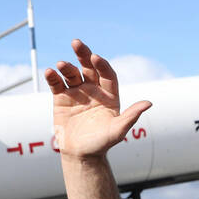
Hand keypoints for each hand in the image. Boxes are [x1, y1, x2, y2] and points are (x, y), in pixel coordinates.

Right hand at [45, 39, 151, 159]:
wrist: (81, 154)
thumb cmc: (101, 144)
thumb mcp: (117, 131)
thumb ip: (131, 116)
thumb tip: (149, 103)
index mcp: (109, 95)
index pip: (107, 74)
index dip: (102, 65)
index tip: (95, 58)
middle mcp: (94, 90)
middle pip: (89, 68)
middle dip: (83, 55)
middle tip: (77, 43)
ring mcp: (77, 92)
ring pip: (72, 74)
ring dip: (66, 67)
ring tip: (61, 65)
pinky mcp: (61, 98)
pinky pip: (57, 83)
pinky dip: (53, 77)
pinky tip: (50, 72)